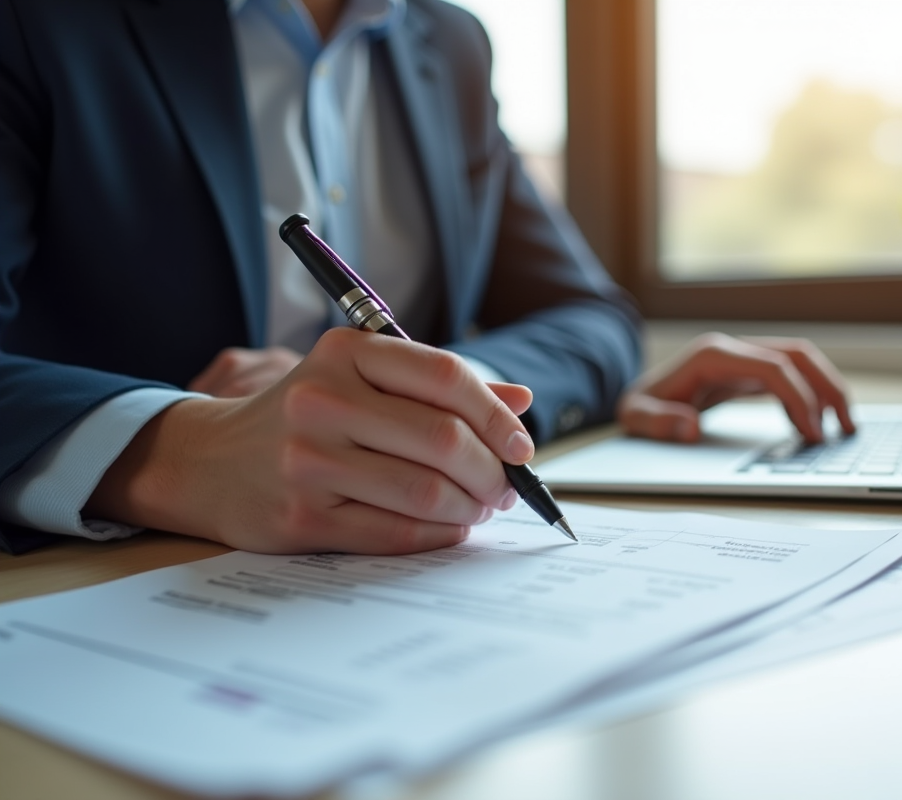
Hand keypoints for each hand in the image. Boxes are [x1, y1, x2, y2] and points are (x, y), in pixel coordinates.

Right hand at [86, 328, 535, 554]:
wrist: (208, 461)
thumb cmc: (307, 415)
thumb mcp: (362, 379)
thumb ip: (439, 385)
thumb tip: (521, 402)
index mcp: (346, 353)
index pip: (445, 376)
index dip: (497, 416)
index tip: (522, 446)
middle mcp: (324, 400)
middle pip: (443, 440)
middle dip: (491, 471)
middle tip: (504, 487)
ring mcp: (308, 460)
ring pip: (426, 491)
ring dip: (470, 507)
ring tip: (480, 507)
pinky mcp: (301, 517)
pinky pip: (395, 532)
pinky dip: (438, 534)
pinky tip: (449, 527)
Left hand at [617, 332, 854, 443]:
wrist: (635, 396)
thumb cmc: (638, 406)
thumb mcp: (634, 417)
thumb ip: (656, 422)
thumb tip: (688, 427)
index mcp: (712, 356)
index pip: (771, 367)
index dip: (798, 398)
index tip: (813, 433)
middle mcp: (731, 350)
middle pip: (795, 355)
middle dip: (826, 387)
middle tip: (846, 428)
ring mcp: (742, 358)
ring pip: (798, 362)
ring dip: (825, 389)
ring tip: (843, 427)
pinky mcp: (746, 372)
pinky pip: (788, 377)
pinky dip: (808, 397)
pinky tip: (813, 426)